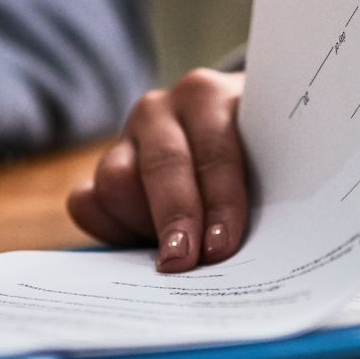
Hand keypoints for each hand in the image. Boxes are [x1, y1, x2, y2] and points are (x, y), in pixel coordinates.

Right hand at [67, 69, 247, 272]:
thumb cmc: (260, 151)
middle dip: (175, 217)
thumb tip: (257, 241)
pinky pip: (87, 202)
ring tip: (176, 253)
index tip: (222, 245)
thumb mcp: (273, 157)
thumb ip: (267, 188)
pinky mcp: (104, 166)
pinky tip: (141, 245)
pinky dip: (110, 229)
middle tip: (185, 262)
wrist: (236, 127)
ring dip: (144, 223)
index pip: (214, 150)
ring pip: (116, 181)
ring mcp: (127, 136)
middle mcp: (162, 109)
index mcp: (209, 96)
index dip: (220, 200)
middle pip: (161, 166)